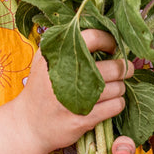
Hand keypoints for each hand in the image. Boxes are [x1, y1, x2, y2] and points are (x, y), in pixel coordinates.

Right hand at [14, 29, 132, 153]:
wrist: (28, 124)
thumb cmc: (42, 88)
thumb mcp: (45, 60)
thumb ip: (66, 44)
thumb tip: (101, 29)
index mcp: (57, 54)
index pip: (93, 37)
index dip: (110, 40)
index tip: (114, 48)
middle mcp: (65, 74)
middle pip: (112, 67)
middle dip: (124, 68)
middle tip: (125, 70)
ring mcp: (74, 99)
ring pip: (117, 88)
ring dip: (121, 87)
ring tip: (114, 88)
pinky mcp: (82, 119)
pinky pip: (115, 106)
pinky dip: (118, 103)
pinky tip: (111, 102)